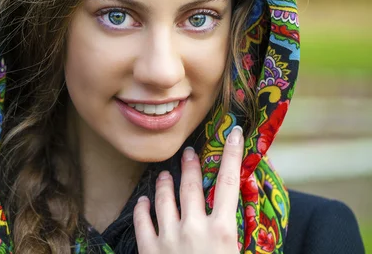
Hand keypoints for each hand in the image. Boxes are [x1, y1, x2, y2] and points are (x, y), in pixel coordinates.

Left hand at [133, 126, 243, 253]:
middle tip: (187, 152)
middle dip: (189, 166)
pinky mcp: (150, 250)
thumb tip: (235, 218)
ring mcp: (169, 238)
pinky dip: (142, 208)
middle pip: (190, 186)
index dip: (232, 155)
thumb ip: (234, 235)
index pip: (229, 184)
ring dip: (164, 184)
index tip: (234, 133)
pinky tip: (142, 201)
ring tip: (164, 175)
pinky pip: (142, 222)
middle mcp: (194, 229)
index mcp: (222, 231)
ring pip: (163, 199)